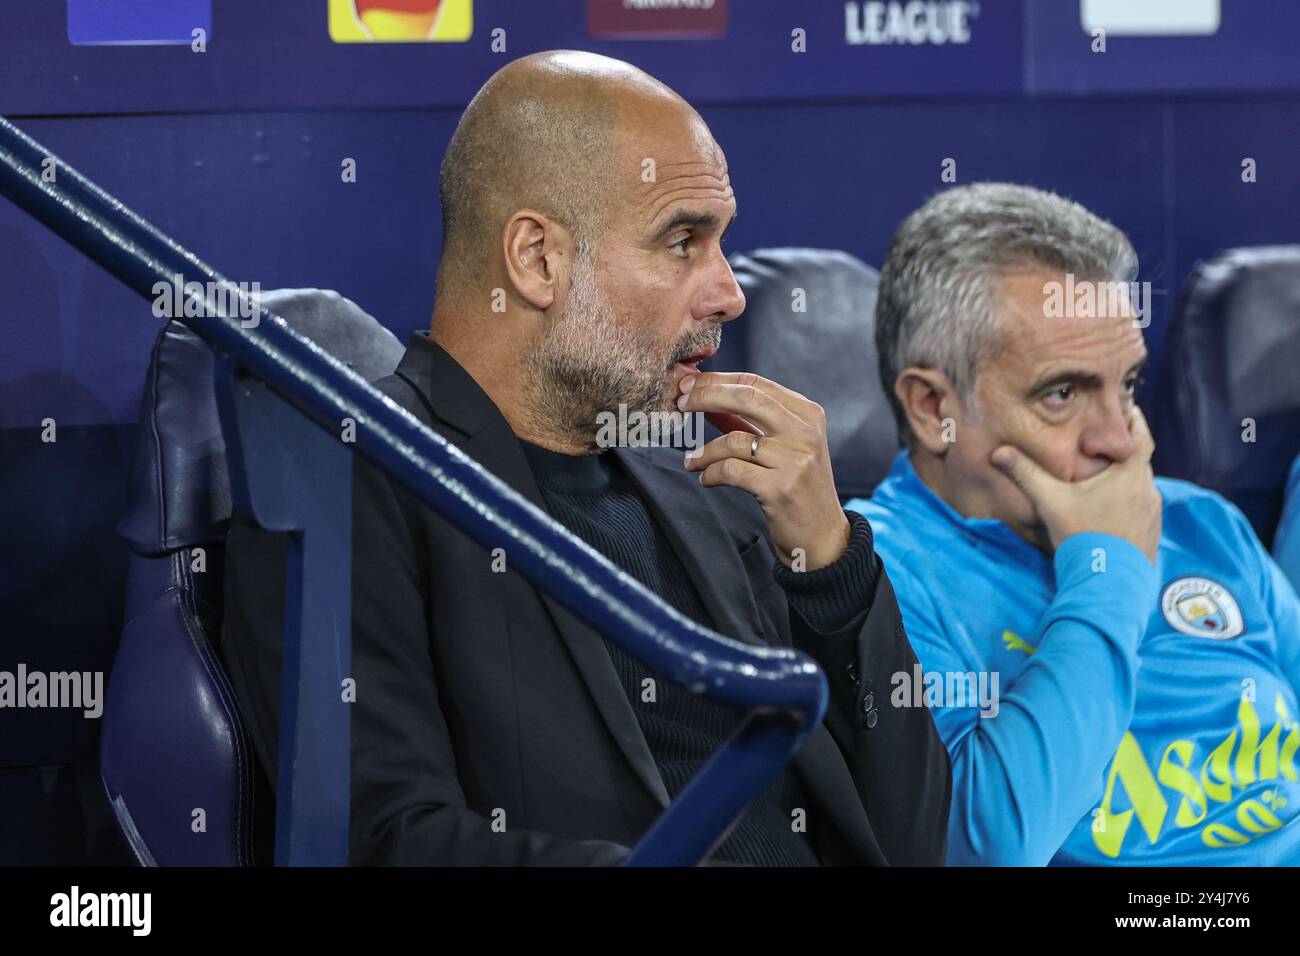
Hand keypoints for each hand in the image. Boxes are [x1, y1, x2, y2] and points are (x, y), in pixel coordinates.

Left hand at [678, 371, 850, 570]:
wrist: (822, 536)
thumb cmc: (797, 487)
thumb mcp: (781, 446)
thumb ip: (747, 421)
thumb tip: (706, 399)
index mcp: (808, 414)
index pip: (756, 383)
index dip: (717, 380)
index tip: (689, 384)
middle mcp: (805, 432)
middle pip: (746, 398)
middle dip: (706, 396)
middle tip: (681, 403)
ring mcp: (795, 459)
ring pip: (733, 440)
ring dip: (704, 452)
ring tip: (692, 461)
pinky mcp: (780, 488)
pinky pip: (731, 470)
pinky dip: (712, 473)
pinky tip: (706, 478)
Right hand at [989, 406, 1161, 563]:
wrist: (1109, 584)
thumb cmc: (1083, 537)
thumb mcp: (1050, 502)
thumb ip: (1026, 474)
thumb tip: (998, 452)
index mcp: (1129, 475)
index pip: (1140, 436)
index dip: (1134, 420)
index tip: (1127, 408)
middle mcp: (1148, 490)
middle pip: (1140, 461)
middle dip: (1125, 450)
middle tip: (1108, 443)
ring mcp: (1152, 514)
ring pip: (1141, 486)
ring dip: (1127, 478)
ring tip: (1106, 477)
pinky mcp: (1151, 534)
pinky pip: (1142, 508)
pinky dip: (1130, 501)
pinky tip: (1110, 511)